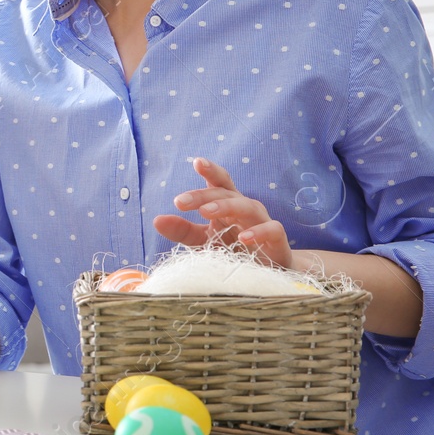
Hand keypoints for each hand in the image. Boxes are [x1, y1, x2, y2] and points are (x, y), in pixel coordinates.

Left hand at [153, 156, 293, 268]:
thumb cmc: (232, 250)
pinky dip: (259, 232)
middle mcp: (244, 208)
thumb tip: (156, 220)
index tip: (196, 162)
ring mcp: (262, 222)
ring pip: (247, 206)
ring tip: (206, 212)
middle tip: (180, 201)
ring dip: (226, 206)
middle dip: (203, 195)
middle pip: (225, 193)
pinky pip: (272, 230)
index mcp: (227, 204)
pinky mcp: (277, 241)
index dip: (210, 170)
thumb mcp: (203, 241)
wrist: (268, 272)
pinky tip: (244, 239)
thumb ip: (182, 231)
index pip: (219, 182)